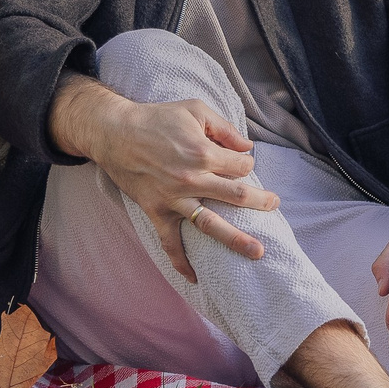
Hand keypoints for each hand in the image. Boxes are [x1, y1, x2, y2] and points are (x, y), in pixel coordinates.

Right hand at [54, 79, 278, 281]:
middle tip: (274, 205)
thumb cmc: (156, 118)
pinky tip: (194, 278)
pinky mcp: (156, 211)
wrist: (114, 132)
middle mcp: (191, 179)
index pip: (241, 166)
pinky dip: (181, 261)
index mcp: (203, 152)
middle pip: (236, 196)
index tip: (244, 163)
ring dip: (236, 240)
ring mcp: (174, 199)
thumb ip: (224, 128)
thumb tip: (248, 147)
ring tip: (257, 252)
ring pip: (210, 225)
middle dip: (259, 201)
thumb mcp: (194, 109)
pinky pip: (170, 242)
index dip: (248, 164)